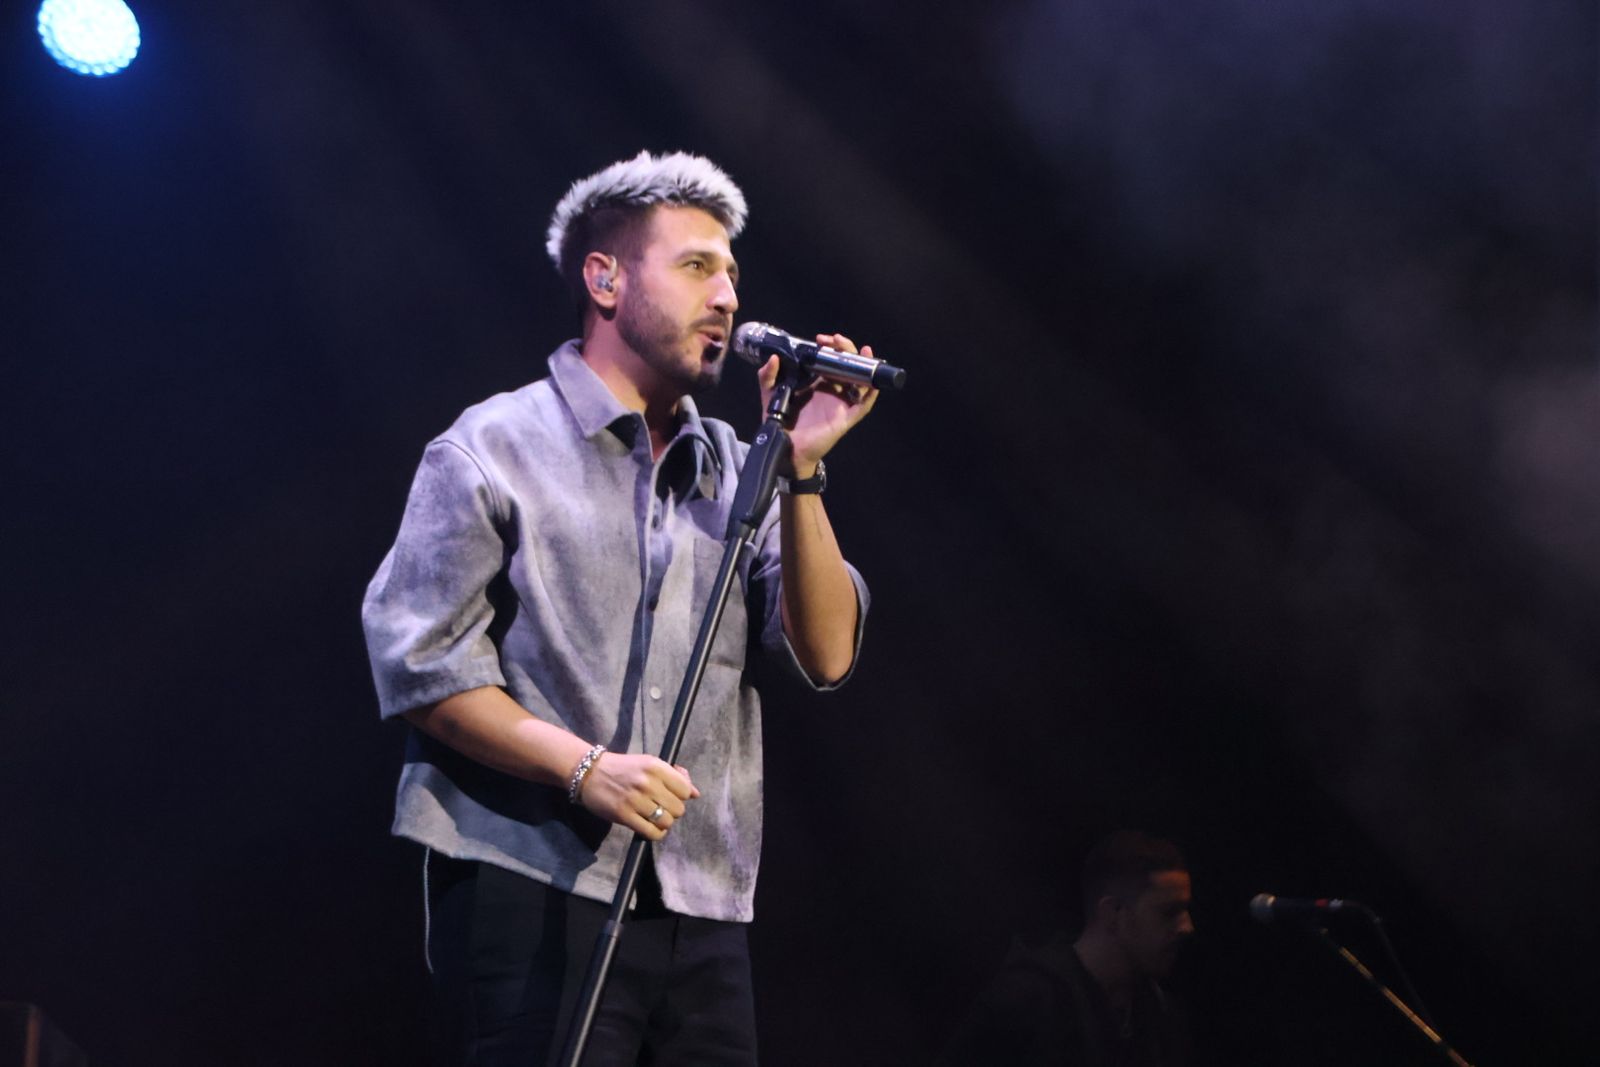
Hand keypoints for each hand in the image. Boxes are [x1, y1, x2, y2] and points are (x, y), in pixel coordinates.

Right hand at [576, 752, 699, 839]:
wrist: (590, 773)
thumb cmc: (623, 768)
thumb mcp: (649, 763)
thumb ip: (674, 776)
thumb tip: (696, 793)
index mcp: (656, 766)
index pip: (685, 790)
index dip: (681, 796)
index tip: (671, 796)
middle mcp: (648, 783)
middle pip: (678, 809)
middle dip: (672, 810)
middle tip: (660, 807)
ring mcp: (636, 800)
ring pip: (667, 822)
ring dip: (663, 822)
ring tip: (653, 816)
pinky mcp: (624, 815)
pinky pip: (652, 833)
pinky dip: (655, 833)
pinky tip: (649, 826)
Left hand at [757, 332, 880, 476]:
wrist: (785, 446)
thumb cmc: (781, 420)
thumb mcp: (770, 393)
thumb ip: (768, 376)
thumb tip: (773, 359)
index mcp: (817, 381)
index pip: (830, 359)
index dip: (830, 346)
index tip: (820, 339)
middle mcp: (832, 389)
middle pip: (848, 364)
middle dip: (845, 348)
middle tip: (833, 340)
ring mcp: (841, 402)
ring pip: (861, 380)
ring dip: (864, 364)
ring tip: (863, 351)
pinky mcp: (846, 417)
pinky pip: (864, 405)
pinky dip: (871, 392)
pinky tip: (872, 380)